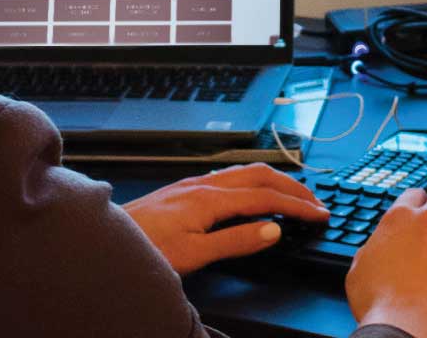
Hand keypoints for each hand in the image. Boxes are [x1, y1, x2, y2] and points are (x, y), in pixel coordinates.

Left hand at [123, 163, 326, 273]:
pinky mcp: (183, 189)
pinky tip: (251, 190)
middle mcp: (203, 185)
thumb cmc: (144, 249)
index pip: (267, 198)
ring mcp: (192, 184)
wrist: (106, 242)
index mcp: (210, 199)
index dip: (297, 206)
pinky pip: (229, 176)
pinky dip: (253, 180)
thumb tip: (272, 231)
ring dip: (274, 180)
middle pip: (260, 176)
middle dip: (292, 186)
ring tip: (292, 191)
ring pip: (245, 172)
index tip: (320, 213)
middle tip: (316, 201)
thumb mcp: (194, 254)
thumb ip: (236, 241)